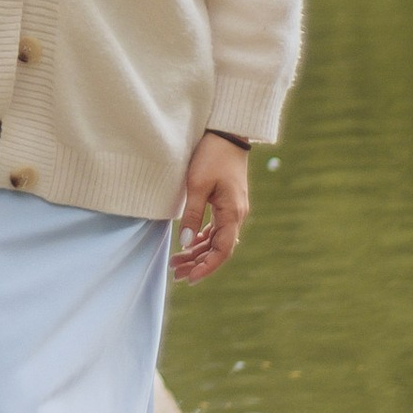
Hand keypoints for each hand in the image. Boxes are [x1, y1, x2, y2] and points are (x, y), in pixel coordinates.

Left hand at [172, 131, 250, 284]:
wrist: (226, 134)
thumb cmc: (212, 156)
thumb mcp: (197, 185)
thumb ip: (192, 215)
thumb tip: (186, 244)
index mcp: (232, 214)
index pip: (222, 251)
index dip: (207, 267)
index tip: (190, 278)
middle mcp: (236, 215)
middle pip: (219, 249)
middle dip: (198, 263)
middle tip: (176, 274)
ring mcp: (233, 210)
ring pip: (216, 240)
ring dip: (198, 252)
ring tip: (177, 263)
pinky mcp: (227, 203)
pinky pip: (216, 228)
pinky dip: (202, 239)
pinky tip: (189, 245)